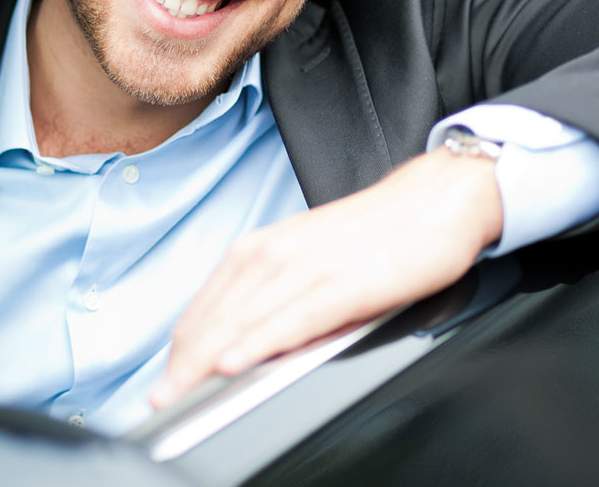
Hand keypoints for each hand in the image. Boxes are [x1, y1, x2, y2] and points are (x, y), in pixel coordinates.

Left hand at [149, 145, 502, 408]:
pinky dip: (258, 344)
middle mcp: (279, 251)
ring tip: (181, 391)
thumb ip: (280, 295)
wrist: (437, 200)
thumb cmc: (382, 233)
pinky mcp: (343, 283)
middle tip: (161, 398)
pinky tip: (235, 364)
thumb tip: (250, 346)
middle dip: (185, 362)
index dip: (183, 345)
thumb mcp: (315, 257)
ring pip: (244, 320)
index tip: (165, 377)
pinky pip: (290, 320)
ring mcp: (309, 266)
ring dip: (207, 360)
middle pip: (217, 315)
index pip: (209, 303)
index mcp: (268, 245)